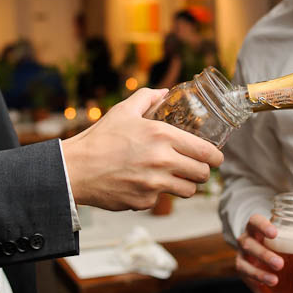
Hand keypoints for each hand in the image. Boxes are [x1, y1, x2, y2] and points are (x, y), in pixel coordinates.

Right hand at [62, 88, 222, 210]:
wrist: (76, 169)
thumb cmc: (100, 138)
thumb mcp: (124, 111)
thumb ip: (148, 97)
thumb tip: (164, 92)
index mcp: (163, 136)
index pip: (207, 152)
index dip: (216, 157)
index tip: (216, 158)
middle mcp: (163, 161)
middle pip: (203, 174)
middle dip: (202, 171)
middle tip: (195, 167)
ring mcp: (155, 184)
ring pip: (188, 191)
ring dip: (185, 184)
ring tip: (175, 177)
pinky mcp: (145, 201)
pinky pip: (162, 199)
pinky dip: (157, 193)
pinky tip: (144, 182)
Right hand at [235, 214, 282, 292]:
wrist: (252, 249)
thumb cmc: (272, 240)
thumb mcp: (283, 235)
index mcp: (255, 228)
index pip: (254, 221)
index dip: (262, 225)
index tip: (275, 233)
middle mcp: (245, 241)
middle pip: (249, 244)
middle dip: (264, 254)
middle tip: (280, 264)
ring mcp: (242, 258)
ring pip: (245, 265)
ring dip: (259, 275)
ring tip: (274, 281)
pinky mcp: (242, 274)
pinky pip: (249, 286)